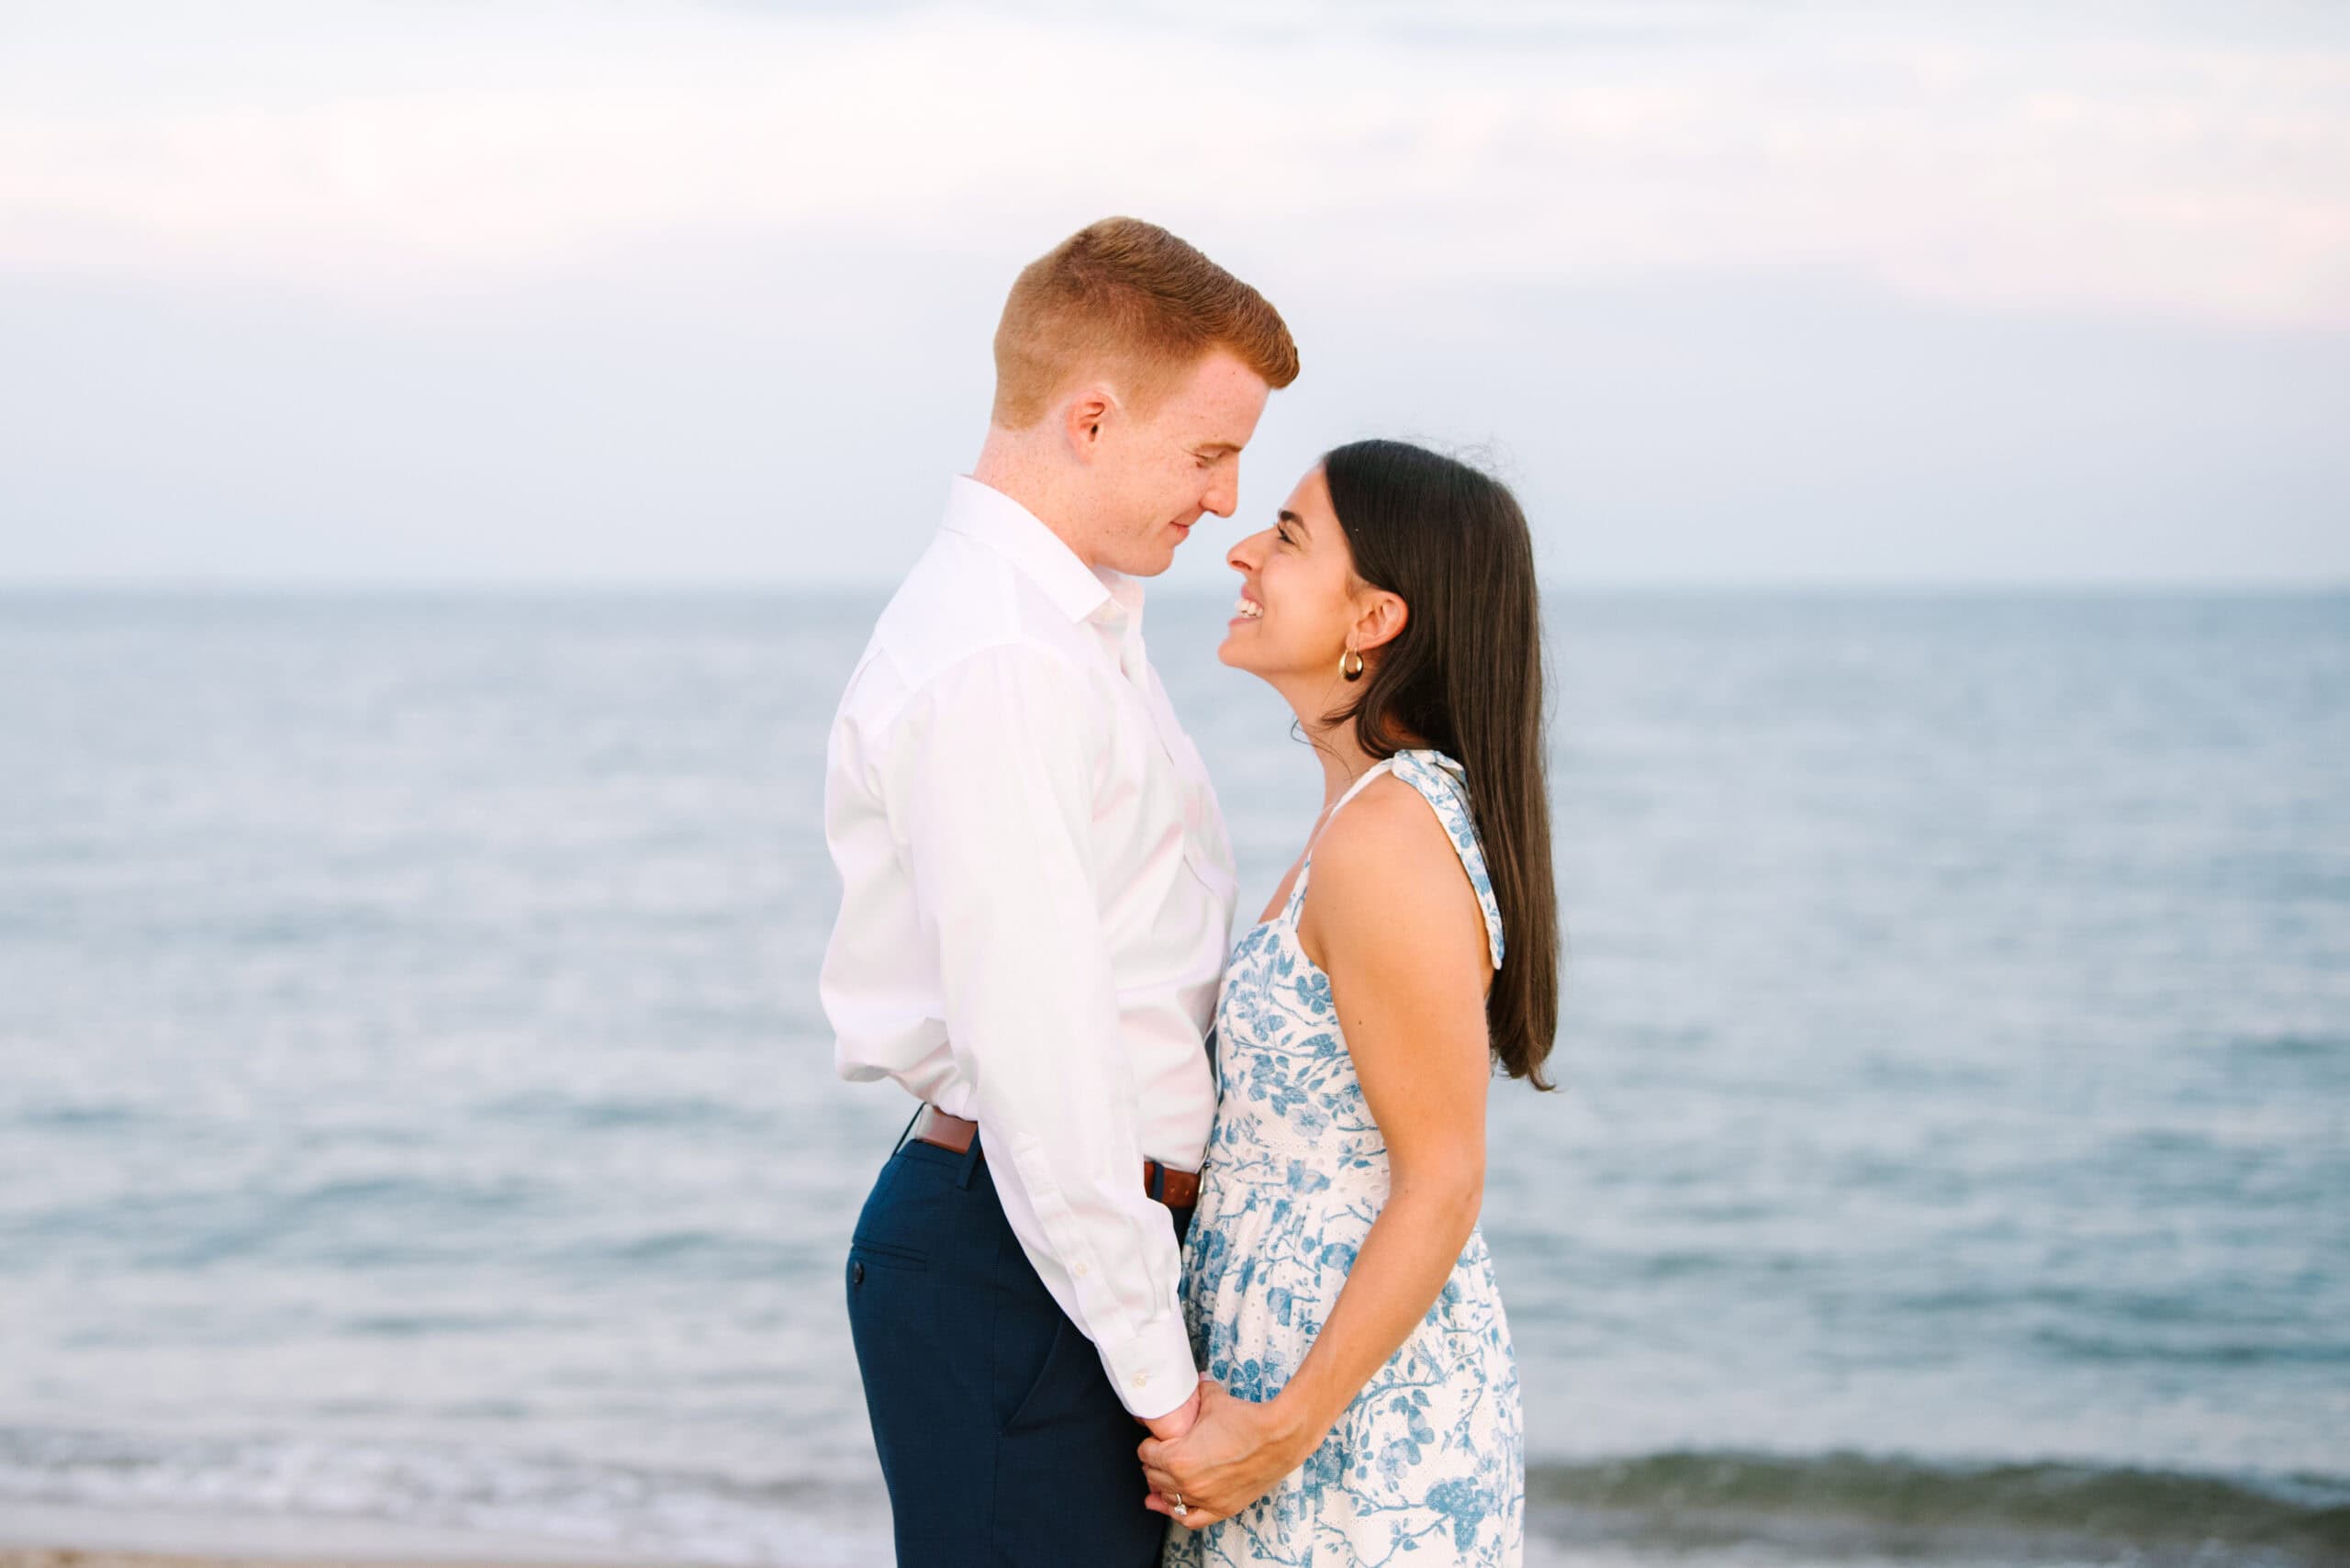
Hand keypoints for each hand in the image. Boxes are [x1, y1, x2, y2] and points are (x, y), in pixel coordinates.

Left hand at [1136, 1379, 1312, 1530]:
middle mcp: (1187, 1484)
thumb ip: (1197, 1391)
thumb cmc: (1246, 1420)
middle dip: (1155, 1464)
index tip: (1155, 1439)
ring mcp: (1205, 1499)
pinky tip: (1172, 1505)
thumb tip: (1194, 1380)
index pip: (1147, 1455)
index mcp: (1178, 1458)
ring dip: (1164, 1487)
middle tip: (1161, 1453)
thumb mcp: (1214, 1400)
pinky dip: (1178, 1512)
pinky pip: (1190, 1519)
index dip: (1150, 1444)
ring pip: (1169, 1498)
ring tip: (1164, 1478)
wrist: (1279, 1437)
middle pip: (1154, 1477)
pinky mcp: (1222, 1508)